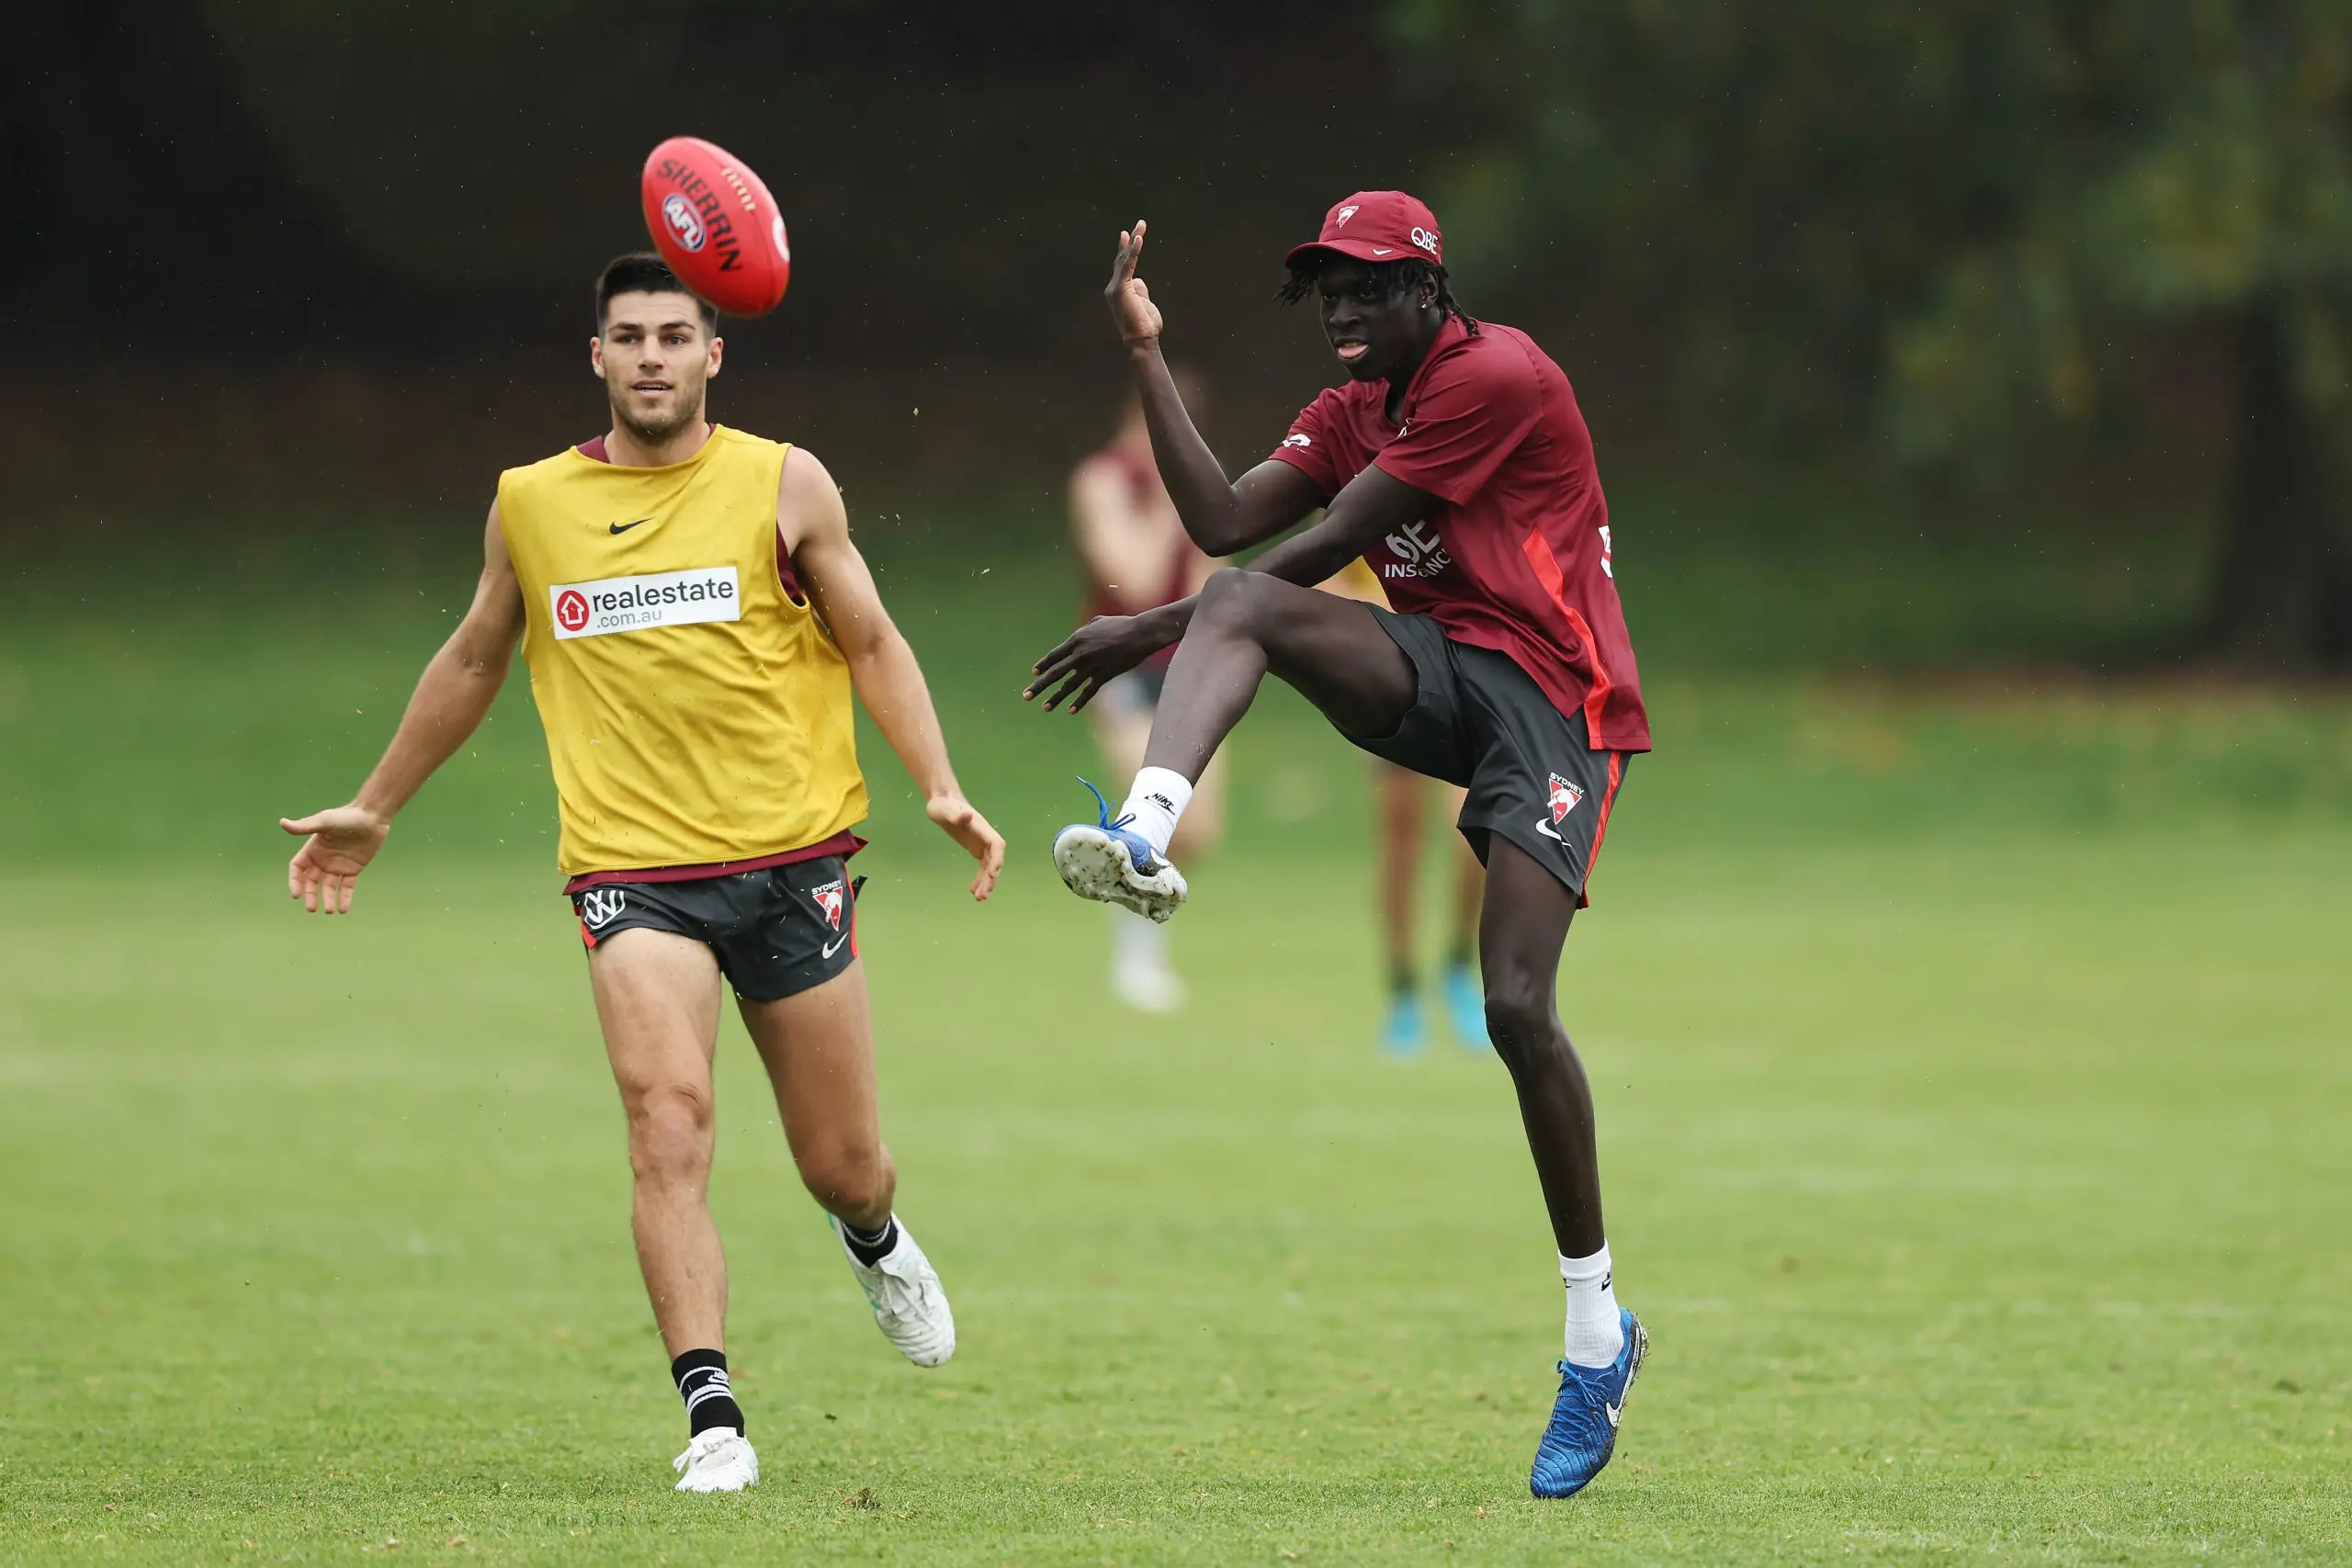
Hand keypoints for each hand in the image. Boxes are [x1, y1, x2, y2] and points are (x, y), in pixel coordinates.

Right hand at [280, 805, 390, 913]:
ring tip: (330, 911)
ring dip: (328, 899)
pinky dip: (345, 898)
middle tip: (311, 909)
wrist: (372, 817)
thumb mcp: (325, 821)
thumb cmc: (347, 816)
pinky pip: (347, 887)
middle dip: (311, 895)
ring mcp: (338, 866)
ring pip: (329, 887)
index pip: (297, 869)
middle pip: (312, 882)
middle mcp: (323, 860)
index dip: (295, 881)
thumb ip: (305, 826)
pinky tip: (343, 910)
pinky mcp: (353, 869)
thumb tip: (282, 823)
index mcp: (312, 849)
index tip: (296, 894)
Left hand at [926, 794, 1004, 900]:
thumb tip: (967, 816)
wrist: (942, 802)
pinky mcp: (975, 848)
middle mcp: (985, 836)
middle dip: (991, 878)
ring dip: (986, 882)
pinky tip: (973, 890)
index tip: (992, 873)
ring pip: (989, 866)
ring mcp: (981, 843)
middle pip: (994, 859)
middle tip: (983, 895)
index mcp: (981, 827)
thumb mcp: (945, 810)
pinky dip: (980, 879)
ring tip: (979, 898)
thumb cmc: (943, 805)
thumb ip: (956, 814)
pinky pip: (982, 866)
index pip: (996, 844)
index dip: (997, 859)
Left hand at [1024, 611, 1171, 712]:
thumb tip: (1078, 636)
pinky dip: (1079, 702)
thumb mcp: (1097, 622)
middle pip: (1055, 673)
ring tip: (1044, 708)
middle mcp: (1080, 654)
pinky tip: (1071, 710)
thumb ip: (1084, 630)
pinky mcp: (1104, 676)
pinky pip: (1089, 691)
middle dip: (1039, 686)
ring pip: (1069, 686)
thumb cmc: (1121, 624)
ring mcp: (1091, 667)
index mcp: (1077, 639)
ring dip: (1055, 698)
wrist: (1140, 634)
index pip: (1054, 655)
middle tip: (1026, 696)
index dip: (1043, 665)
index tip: (1034, 672)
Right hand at [1104, 220, 1162, 347]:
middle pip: (1122, 259)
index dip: (1126, 250)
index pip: (1122, 266)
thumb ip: (1140, 291)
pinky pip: (1128, 265)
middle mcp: (1113, 288)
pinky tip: (1139, 239)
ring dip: (1134, 241)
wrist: (1140, 340)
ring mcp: (1115, 288)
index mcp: (1118, 291)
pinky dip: (1134, 251)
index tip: (1128, 235)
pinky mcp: (1121, 288)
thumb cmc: (1145, 327)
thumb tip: (1139, 279)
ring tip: (1141, 225)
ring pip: (1125, 259)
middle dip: (1131, 240)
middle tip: (1140, 224)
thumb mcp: (1144, 304)